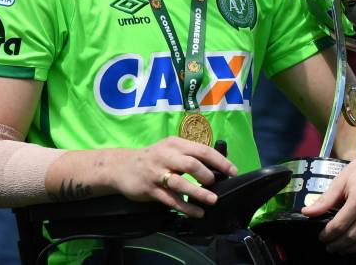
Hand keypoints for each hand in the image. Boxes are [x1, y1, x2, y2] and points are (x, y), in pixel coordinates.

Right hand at [113, 136, 237, 217]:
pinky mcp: (150, 189)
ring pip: (181, 183)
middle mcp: (166, 156)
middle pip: (192, 164)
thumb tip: (218, 163)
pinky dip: (186, 207)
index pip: (202, 150)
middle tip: (216, 185)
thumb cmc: (153, 158)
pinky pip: (171, 200)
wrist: (122, 166)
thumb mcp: (170, 149)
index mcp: (175, 144)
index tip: (233, 171)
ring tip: (212, 200)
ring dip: (199, 193)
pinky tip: (197, 212)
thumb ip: (190, 154)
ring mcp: (157, 173)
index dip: (219, 161)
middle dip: (208, 176)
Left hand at [301, 136, 355, 253]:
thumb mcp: (341, 180)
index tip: (322, 237)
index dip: (328, 234)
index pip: (340, 225)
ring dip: (353, 249)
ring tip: (342, 249)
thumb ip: (325, 199)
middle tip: (330, 246)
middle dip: (338, 244)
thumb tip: (307, 212)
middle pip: (353, 235)